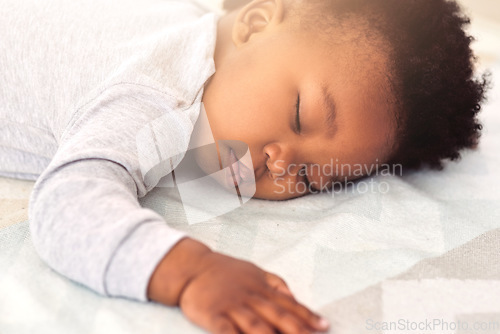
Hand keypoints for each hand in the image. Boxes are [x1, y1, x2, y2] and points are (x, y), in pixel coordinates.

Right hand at [179, 252, 329, 333]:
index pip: (289, 304)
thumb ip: (276, 284)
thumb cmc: (225, 272)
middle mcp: (250, 297)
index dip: (307, 316)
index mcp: (261, 288)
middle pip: (277, 315)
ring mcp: (231, 306)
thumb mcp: (255, 271)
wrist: (192, 267)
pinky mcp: (213, 315)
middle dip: (296, 330)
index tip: (324, 327)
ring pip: (255, 325)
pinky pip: (225, 331)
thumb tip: (295, 297)